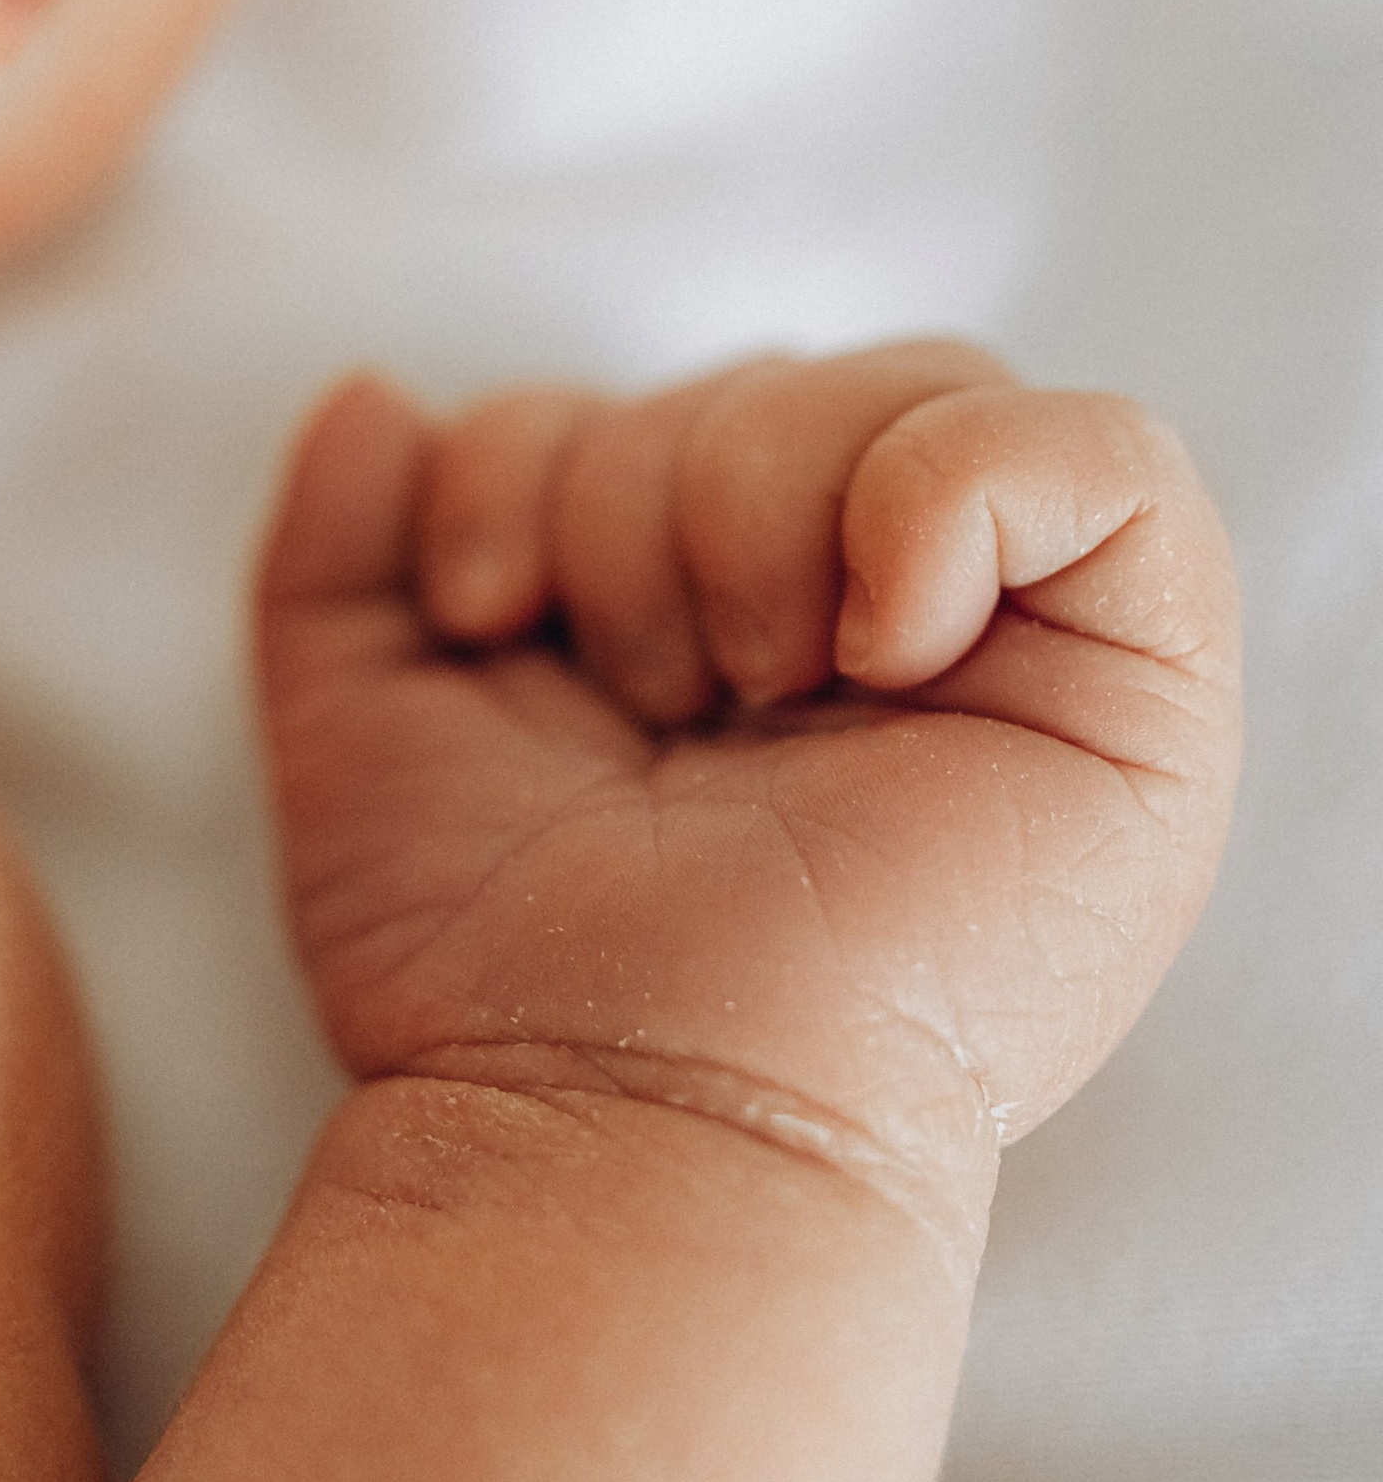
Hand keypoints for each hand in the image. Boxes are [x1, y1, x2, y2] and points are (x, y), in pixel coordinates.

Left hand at [256, 343, 1240, 1218]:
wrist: (611, 1107)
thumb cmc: (494, 963)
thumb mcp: (364, 721)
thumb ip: (341, 549)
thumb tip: (376, 398)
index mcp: (726, 615)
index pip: (657, 389)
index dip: (541, 454)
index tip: (491, 615)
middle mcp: (879, 621)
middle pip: (781, 374)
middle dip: (646, 506)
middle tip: (646, 703)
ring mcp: (1021, 653)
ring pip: (919, 384)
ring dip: (762, 519)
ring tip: (739, 703)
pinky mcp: (1140, 697)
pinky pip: (1103, 457)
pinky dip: (955, 498)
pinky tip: (877, 646)